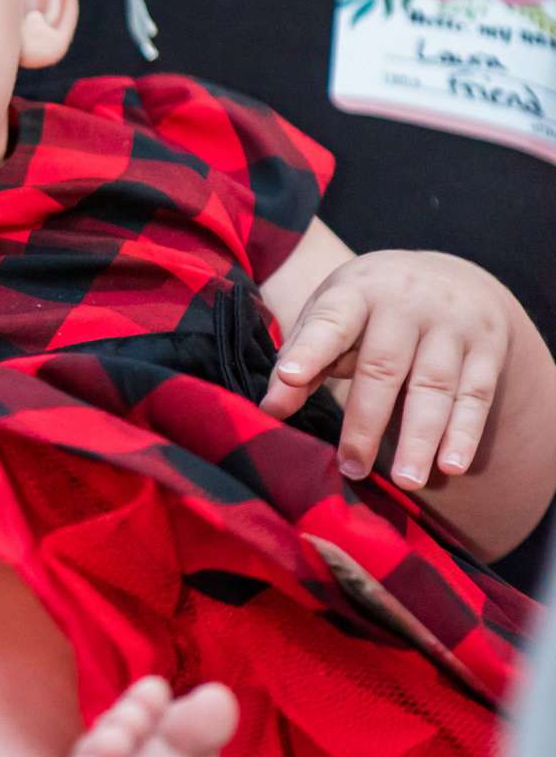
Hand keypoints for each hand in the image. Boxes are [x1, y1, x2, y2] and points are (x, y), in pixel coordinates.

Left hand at [263, 249, 512, 488]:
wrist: (450, 275)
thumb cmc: (371, 309)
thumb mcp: (334, 316)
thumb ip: (302, 360)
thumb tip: (269, 410)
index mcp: (357, 291)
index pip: (330, 320)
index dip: (310, 349)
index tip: (288, 376)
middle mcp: (406, 303)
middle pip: (383, 366)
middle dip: (366, 420)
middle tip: (351, 467)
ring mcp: (451, 324)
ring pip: (434, 385)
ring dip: (420, 437)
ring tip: (406, 480)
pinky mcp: (487, 348)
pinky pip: (476, 395)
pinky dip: (465, 433)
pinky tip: (451, 466)